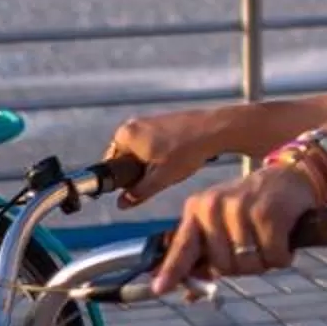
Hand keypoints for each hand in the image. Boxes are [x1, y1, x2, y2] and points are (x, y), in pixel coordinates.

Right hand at [104, 109, 227, 205]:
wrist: (214, 130)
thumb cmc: (186, 152)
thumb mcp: (160, 179)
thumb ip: (138, 193)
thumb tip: (121, 204)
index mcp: (124, 135)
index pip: (112, 166)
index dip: (124, 181)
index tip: (142, 185)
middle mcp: (132, 125)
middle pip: (126, 160)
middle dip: (141, 172)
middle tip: (161, 176)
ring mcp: (147, 121)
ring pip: (141, 154)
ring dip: (153, 165)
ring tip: (173, 166)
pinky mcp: (161, 121)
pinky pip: (153, 145)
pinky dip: (162, 155)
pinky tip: (179, 157)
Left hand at [151, 157, 322, 295]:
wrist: (291, 177)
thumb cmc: (253, 205)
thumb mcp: (222, 222)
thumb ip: (205, 257)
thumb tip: (188, 296)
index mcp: (197, 209)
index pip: (182, 246)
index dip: (172, 270)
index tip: (159, 289)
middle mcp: (214, 206)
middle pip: (223, 267)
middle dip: (243, 267)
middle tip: (254, 248)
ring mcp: (240, 208)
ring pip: (249, 265)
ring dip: (265, 262)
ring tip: (269, 240)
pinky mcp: (268, 214)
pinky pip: (273, 257)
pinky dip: (282, 256)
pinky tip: (284, 238)